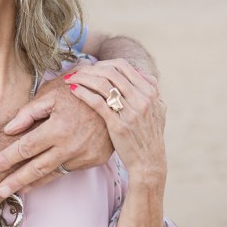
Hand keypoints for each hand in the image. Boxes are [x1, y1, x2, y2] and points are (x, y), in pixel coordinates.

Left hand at [0, 71, 112, 197]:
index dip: (7, 158)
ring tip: (16, 190)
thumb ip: (29, 112)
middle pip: (37, 168)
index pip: (25, 148)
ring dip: (33, 183)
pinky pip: (68, 169)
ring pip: (53, 173)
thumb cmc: (80, 90)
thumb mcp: (53, 93)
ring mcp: (84, 156)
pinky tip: (40, 178)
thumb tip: (9, 129)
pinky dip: (53, 174)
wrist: (117, 98)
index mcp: (57, 128)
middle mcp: (71, 146)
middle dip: (16, 180)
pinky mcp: (94, 160)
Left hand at [64, 59, 166, 182]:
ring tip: (70, 79)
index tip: (90, 67)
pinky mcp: (118, 125)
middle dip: (89, 69)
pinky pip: (97, 102)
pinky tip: (72, 90)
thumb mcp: (157, 110)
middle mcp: (142, 99)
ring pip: (102, 84)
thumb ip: (150, 90)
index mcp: (149, 92)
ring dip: (82, 78)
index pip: (123, 66)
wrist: (149, 162)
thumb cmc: (149, 136)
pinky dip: (83, 93)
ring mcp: (131, 112)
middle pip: (110, 72)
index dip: (103, 63)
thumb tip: (142, 72)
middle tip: (75, 71)